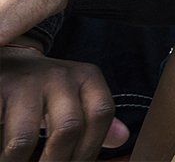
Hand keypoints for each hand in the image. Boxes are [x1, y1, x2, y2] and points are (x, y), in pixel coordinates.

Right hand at [0, 45, 128, 161]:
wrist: (9, 64)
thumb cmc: (46, 90)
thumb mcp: (76, 97)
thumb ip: (95, 118)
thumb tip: (122, 137)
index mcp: (87, 77)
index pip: (101, 114)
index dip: (91, 149)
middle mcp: (60, 75)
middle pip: (68, 128)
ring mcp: (25, 83)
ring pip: (24, 138)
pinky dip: (2, 151)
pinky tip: (5, 155)